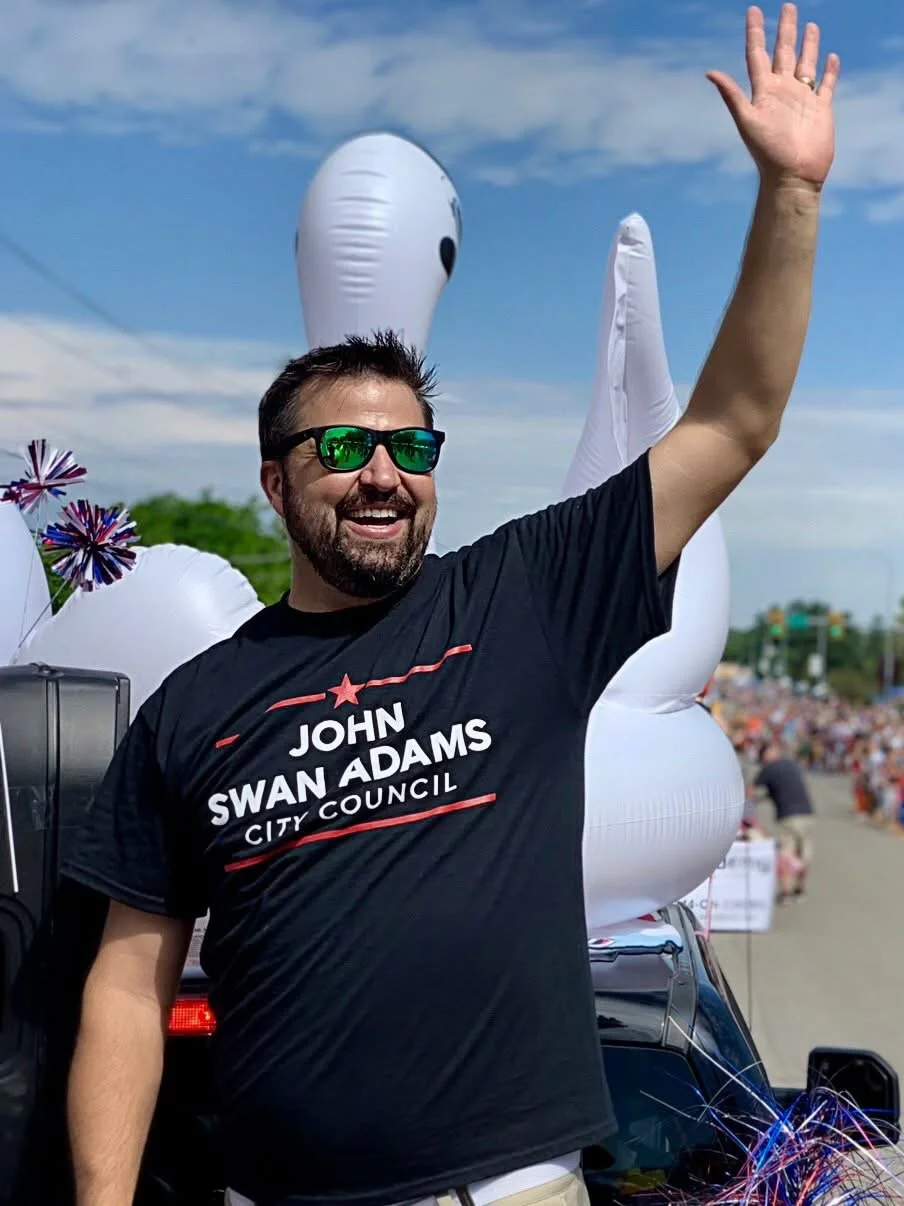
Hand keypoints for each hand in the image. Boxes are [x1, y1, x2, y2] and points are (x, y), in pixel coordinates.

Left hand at [707, 4, 838, 190]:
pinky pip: (826, 84)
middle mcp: (783, 91)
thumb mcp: (747, 121)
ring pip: (806, 63)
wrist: (793, 177)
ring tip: (809, 25)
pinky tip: (831, 58)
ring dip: (808, 45)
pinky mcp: (821, 109)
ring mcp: (803, 99)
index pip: (758, 55)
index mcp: (764, 91)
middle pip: (784, 52)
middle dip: (785, 29)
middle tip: (787, 6)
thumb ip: (731, 95)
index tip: (753, 10)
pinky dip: (829, 71)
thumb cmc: (768, 152)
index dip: (756, 32)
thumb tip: (709, 72)